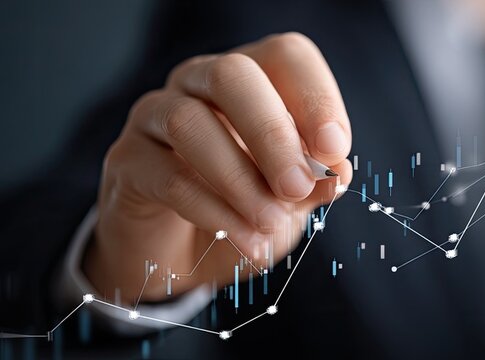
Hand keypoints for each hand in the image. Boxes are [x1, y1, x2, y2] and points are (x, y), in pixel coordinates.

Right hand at [84, 33, 352, 303]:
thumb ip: (315, 182)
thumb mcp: (292, 202)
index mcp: (253, 79)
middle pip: (233, 76)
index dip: (315, 97)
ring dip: (239, 179)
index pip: (285, 57)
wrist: (184, 257)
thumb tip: (338, 172)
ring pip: (189, 122)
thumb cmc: (246, 211)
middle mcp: (199, 83)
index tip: (335, 150)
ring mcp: (155, 116)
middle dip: (273, 134)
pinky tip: (246, 240)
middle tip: (299, 187)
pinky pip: (167, 175)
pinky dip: (214, 211)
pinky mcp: (127, 160)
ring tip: (271, 223)